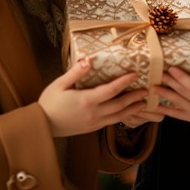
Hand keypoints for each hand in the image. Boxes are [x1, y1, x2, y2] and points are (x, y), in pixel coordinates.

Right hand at [38, 58, 153, 136]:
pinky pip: (111, 123)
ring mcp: (94, 123)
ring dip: (132, 110)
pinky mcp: (92, 128)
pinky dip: (122, 117)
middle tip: (147, 91)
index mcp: (87, 101)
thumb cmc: (49, 102)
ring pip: (118, 117)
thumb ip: (76, 73)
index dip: (125, 82)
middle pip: (119, 106)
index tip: (135, 74)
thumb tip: (89, 60)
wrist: (42, 126)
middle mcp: (94, 113)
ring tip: (143, 104)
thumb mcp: (59, 84)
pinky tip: (126, 113)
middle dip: (134, 98)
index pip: (111, 90)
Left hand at [151, 62, 189, 125]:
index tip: (172, 68)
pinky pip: (179, 115)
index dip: (182, 78)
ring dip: (165, 95)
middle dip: (170, 82)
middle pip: (184, 93)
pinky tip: (157, 107)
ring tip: (152, 87)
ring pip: (179, 103)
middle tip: (157, 73)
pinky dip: (168, 111)